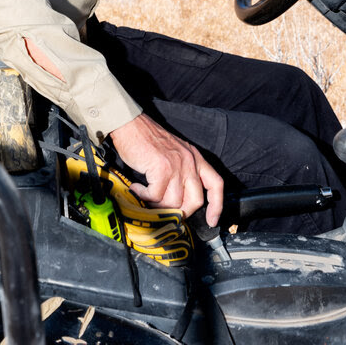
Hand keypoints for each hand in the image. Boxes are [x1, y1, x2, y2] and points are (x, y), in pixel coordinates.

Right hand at [109, 113, 223, 226]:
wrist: (130, 124)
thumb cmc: (146, 139)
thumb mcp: (173, 152)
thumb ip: (181, 172)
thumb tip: (179, 201)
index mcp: (195, 157)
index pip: (216, 184)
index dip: (216, 205)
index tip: (212, 220)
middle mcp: (190, 161)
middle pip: (195, 200)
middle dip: (180, 211)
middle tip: (163, 209)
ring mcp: (177, 165)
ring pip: (174, 202)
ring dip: (156, 204)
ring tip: (145, 194)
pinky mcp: (162, 169)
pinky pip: (155, 196)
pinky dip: (143, 196)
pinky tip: (137, 187)